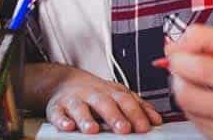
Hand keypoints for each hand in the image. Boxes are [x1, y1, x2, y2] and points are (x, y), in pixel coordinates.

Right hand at [45, 67, 162, 133]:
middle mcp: (92, 94)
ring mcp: (74, 100)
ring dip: (86, 119)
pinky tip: (68, 127)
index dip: (135, 113)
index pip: (125, 100)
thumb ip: (137, 106)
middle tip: (124, 129)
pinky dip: (62, 120)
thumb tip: (156, 120)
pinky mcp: (56, 108)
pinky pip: (57, 113)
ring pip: (79, 108)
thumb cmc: (96, 93)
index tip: (144, 127)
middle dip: (114, 116)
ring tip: (93, 130)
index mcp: (110, 92)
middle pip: (104, 103)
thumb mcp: (117, 95)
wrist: (65, 82)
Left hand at [165, 26, 212, 139]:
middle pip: (186, 95)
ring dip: (187, 92)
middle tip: (184, 66)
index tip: (176, 53)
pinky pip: (198, 124)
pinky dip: (197, 109)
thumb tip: (175, 45)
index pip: (199, 70)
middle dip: (179, 77)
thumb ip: (207, 38)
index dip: (179, 59)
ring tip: (203, 83)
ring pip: (188, 111)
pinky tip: (211, 99)